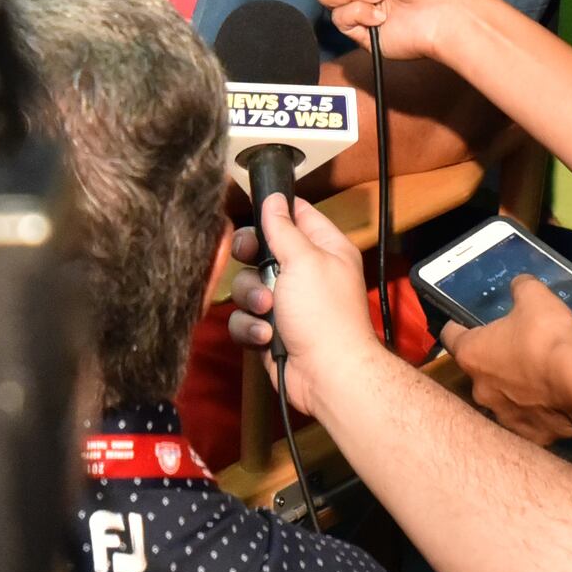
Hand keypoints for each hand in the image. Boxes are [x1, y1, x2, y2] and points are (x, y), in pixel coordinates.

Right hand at [227, 191, 389, 414]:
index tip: (252, 210)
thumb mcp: (304, 260)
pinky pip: (245, 318)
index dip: (273, 210)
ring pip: (247, 285)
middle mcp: (305, 272)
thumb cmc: (323, 312)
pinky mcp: (269, 329)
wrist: (326, 375)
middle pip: (261, 249)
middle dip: (250, 257)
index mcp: (324, 248)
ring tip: (266, 310)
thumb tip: (274, 196)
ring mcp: (286, 303)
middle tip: (250, 259)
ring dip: (251, 298)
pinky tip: (265, 336)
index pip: (297, 214)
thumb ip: (283, 227)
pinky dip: (251, 327)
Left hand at [439, 277, 571, 442]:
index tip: (464, 323)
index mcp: (472, 353)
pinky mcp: (529, 435)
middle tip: (516, 349)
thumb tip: (519, 285)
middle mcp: (479, 389)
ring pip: (501, 399)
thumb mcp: (535, 297)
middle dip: (493, 361)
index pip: (450, 337)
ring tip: (537, 379)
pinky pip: (528, 420)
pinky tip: (553, 403)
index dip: (457, 327)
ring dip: (513, 389)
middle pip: (478, 371)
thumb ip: (521, 288)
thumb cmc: (548, 337)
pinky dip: (537, 412)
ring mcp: (503, 416)